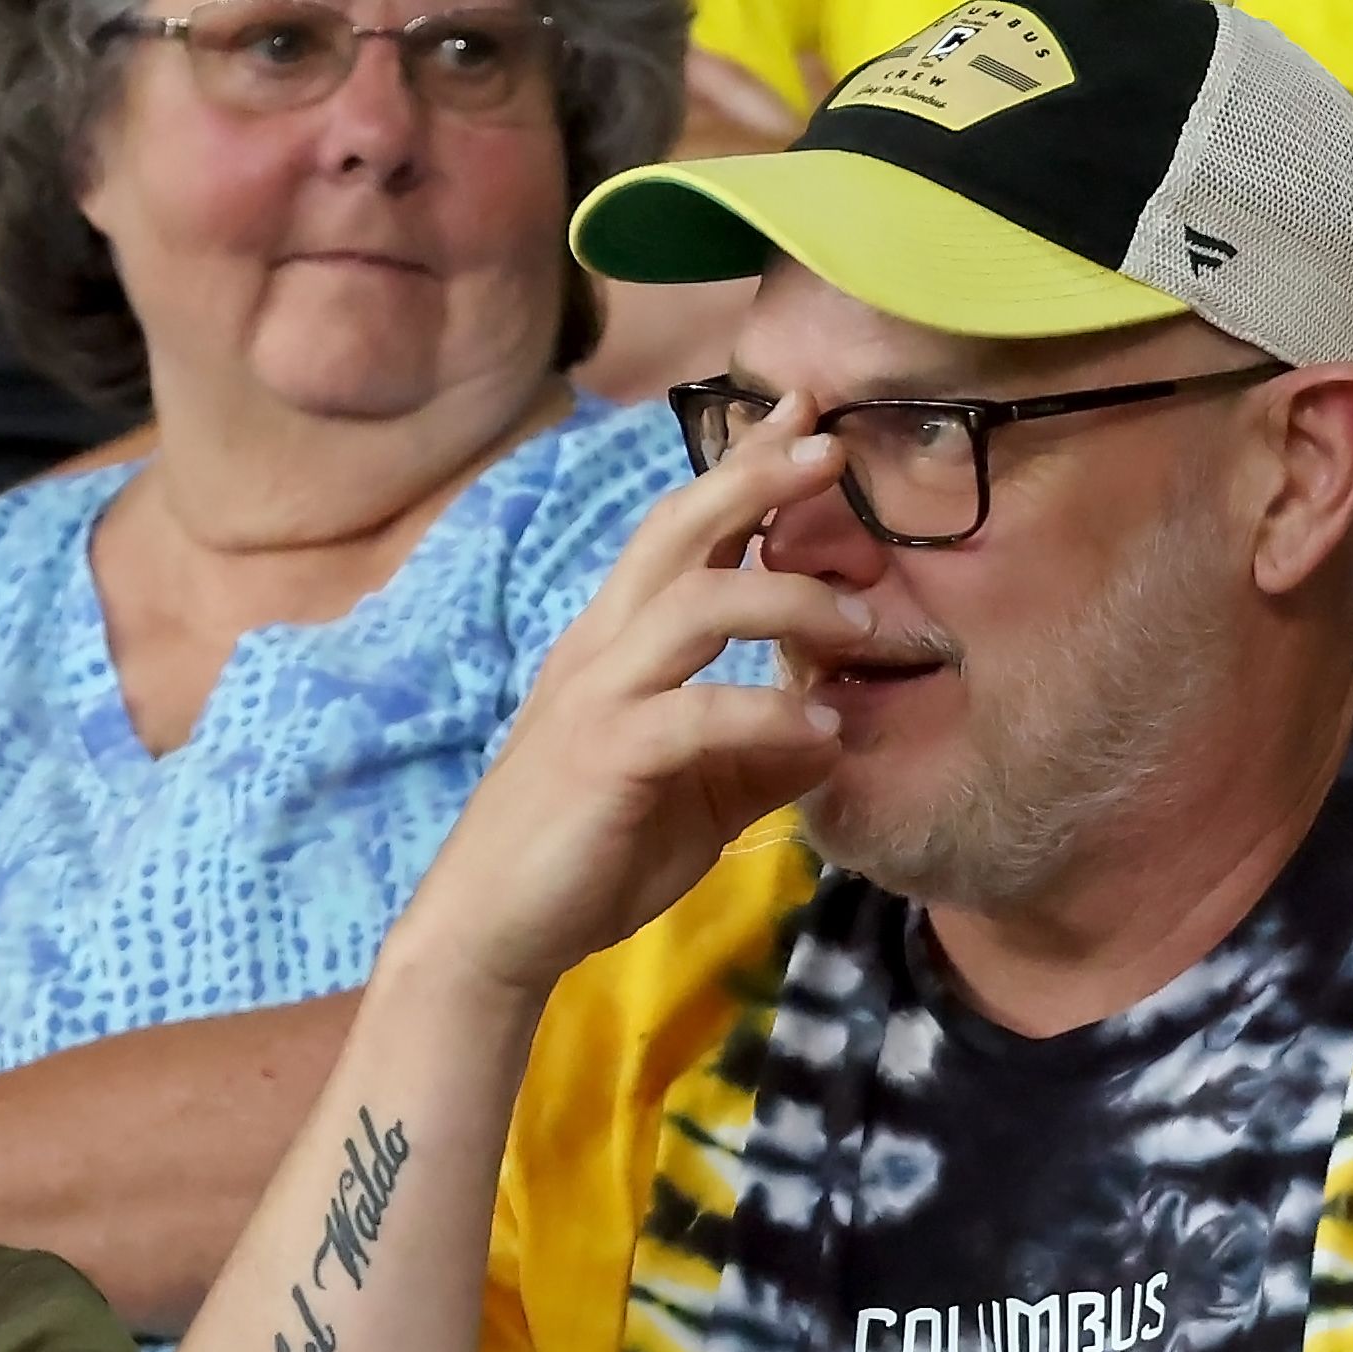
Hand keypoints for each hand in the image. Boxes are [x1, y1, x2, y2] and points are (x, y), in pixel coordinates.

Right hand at [394, 411, 875, 1003]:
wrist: (491, 932)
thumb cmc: (584, 859)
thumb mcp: (696, 798)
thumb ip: (758, 754)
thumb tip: (835, 729)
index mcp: (613, 645)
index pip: (679, 532)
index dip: (739, 469)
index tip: (802, 418)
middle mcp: (600, 649)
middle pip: (679, 530)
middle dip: (758, 479)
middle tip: (830, 447)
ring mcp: (597, 697)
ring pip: (697, 601)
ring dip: (790, 597)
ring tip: (861, 624)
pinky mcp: (605, 755)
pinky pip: (701, 713)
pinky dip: (770, 715)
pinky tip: (823, 735)